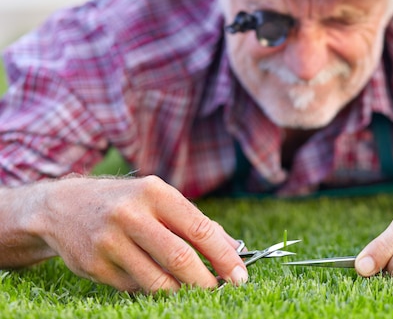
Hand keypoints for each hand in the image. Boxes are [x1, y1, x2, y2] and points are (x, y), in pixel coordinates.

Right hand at [34, 175, 246, 292]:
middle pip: (180, 257)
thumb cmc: (126, 202)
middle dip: (206, 280)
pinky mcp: (94, 265)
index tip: (240, 275)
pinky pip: (134, 287)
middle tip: (220, 290)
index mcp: (154, 192)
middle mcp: (130, 214)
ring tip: (192, 288)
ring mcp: (109, 241)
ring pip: (157, 281)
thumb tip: (234, 249)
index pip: (199, 229)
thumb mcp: (159, 199)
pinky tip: (154, 279)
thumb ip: (196, 223)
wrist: (62, 207)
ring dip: (181, 291)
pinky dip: (151, 289)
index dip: (224, 257)